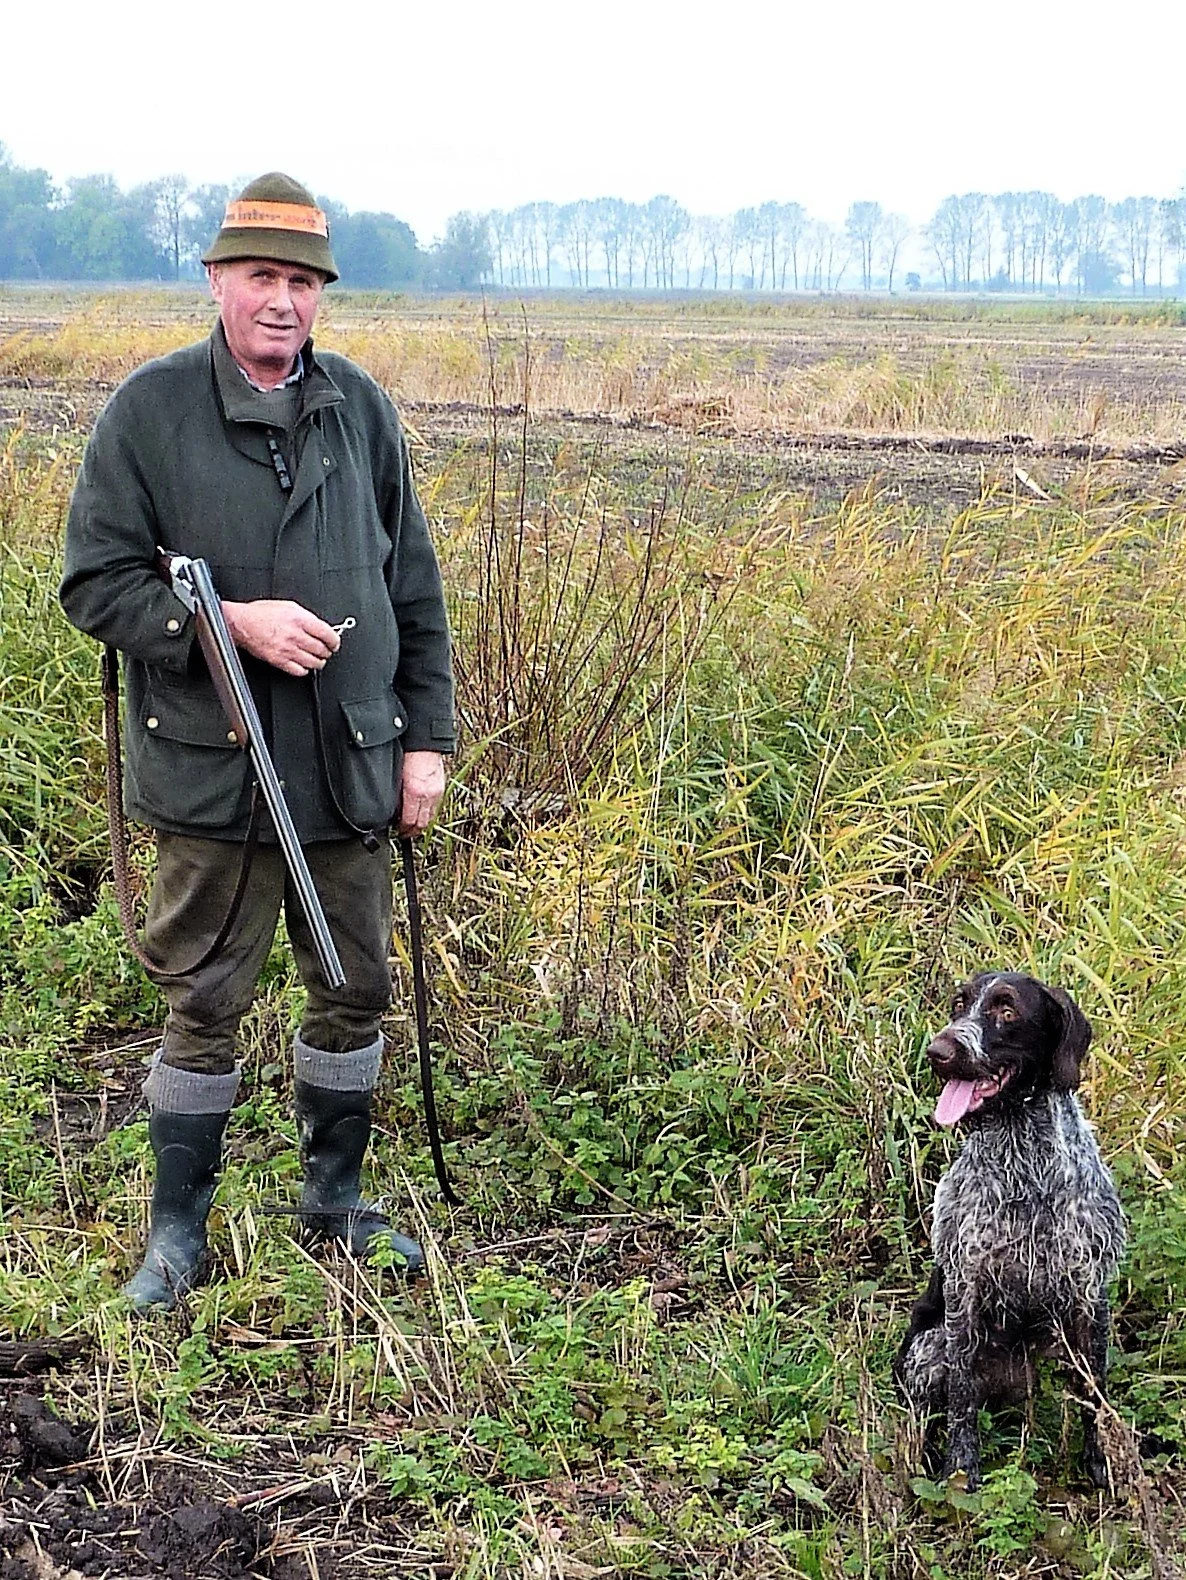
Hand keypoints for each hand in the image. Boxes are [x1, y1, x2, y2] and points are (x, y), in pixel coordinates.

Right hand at [222, 599, 339, 675]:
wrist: (241, 623)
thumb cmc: (261, 613)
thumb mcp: (289, 607)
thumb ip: (307, 618)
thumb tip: (321, 627)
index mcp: (299, 619)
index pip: (328, 634)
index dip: (334, 641)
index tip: (334, 643)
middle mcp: (295, 635)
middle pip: (322, 650)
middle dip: (327, 651)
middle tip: (325, 651)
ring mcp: (287, 650)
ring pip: (314, 662)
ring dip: (318, 662)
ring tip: (316, 659)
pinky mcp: (279, 661)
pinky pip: (299, 671)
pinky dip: (304, 669)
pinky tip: (303, 664)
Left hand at [399, 751, 445, 836]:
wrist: (423, 743)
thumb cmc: (407, 757)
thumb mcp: (396, 778)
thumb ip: (397, 796)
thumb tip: (393, 810)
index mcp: (414, 791)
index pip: (410, 820)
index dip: (403, 829)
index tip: (398, 831)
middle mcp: (428, 794)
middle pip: (422, 823)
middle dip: (413, 831)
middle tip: (404, 833)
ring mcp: (436, 792)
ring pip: (430, 817)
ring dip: (422, 824)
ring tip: (413, 826)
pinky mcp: (441, 788)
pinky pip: (436, 808)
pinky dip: (428, 813)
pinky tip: (421, 812)